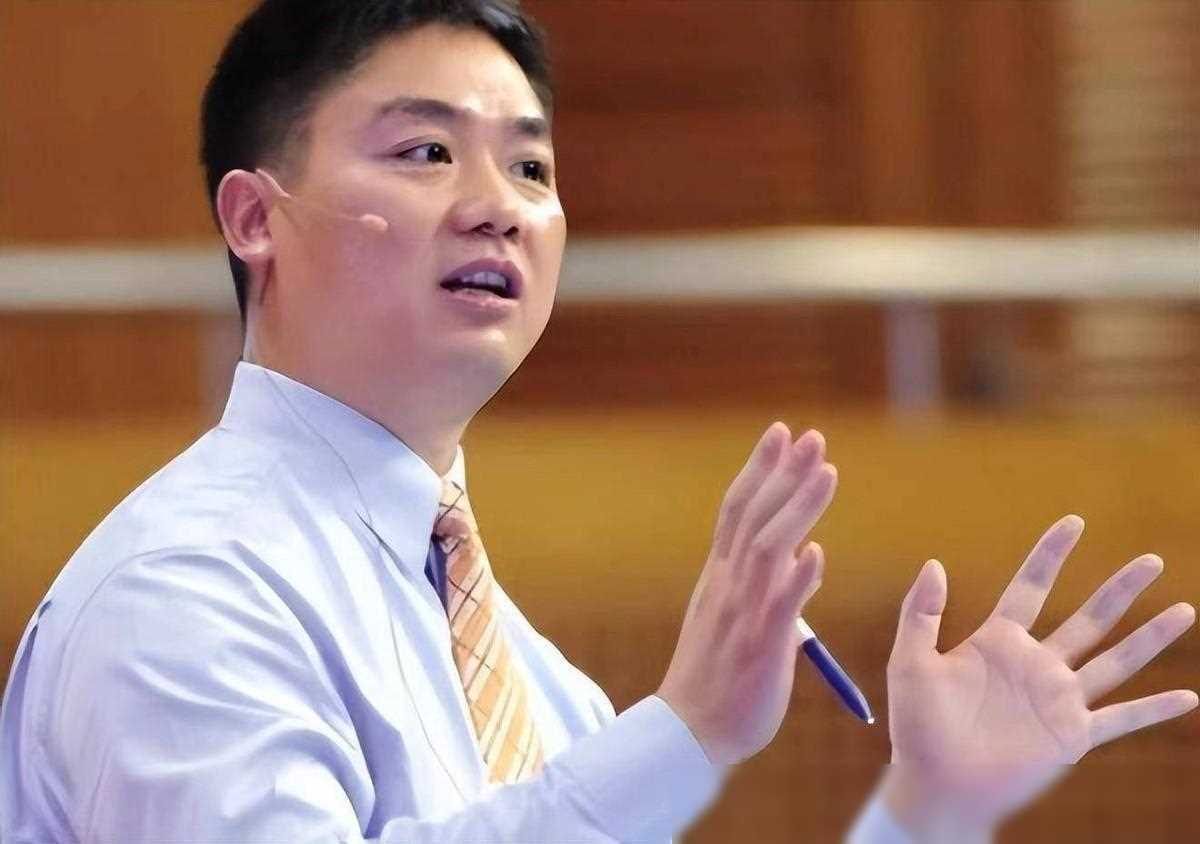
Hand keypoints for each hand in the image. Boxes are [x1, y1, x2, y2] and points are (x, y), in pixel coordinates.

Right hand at [656, 422, 836, 765]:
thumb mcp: (741, 621)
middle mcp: (728, 584)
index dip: (760, 469)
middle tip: (811, 436)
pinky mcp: (759, 645)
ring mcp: (743, 612)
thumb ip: (775, 587)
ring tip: (827, 471)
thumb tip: (810, 556)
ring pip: (770, 547)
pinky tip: (817, 553)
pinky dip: (798, 579)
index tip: (780, 433)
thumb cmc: (718, 677)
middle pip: (755, 516)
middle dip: (783, 473)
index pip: (739, 509)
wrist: (689, 730)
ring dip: (799, 507)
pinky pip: (780, 607)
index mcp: (721, 576)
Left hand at [881, 515, 1197, 840]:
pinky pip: (1121, 718)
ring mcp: (1058, 700)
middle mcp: (1036, 664)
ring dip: (1150, 637)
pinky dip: (1154, 709)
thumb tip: (934, 562)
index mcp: (999, 641)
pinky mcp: (1072, 736)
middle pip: (1088, 617)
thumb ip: (920, 613)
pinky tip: (1189, 698)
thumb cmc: (917, 726)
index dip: (1051, 554)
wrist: (935, 784)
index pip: (1031, 586)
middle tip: (1151, 560)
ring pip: (1115, 659)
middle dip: (1120, 589)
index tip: (1074, 521)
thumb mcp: (911, 661)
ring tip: (1185, 609)